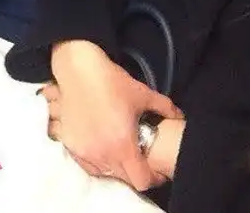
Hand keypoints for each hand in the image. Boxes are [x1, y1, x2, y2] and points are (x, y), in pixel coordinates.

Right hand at [47, 41, 182, 190]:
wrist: (78, 69)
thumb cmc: (110, 81)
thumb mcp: (143, 93)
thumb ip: (165, 108)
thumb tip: (179, 116)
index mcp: (123, 144)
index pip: (141, 180)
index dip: (153, 177)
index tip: (155, 168)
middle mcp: (103, 153)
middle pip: (124, 178)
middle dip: (134, 170)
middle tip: (137, 155)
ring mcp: (84, 150)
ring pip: (104, 172)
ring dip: (114, 166)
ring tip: (118, 147)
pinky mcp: (70, 143)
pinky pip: (86, 163)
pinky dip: (96, 159)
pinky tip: (100, 143)